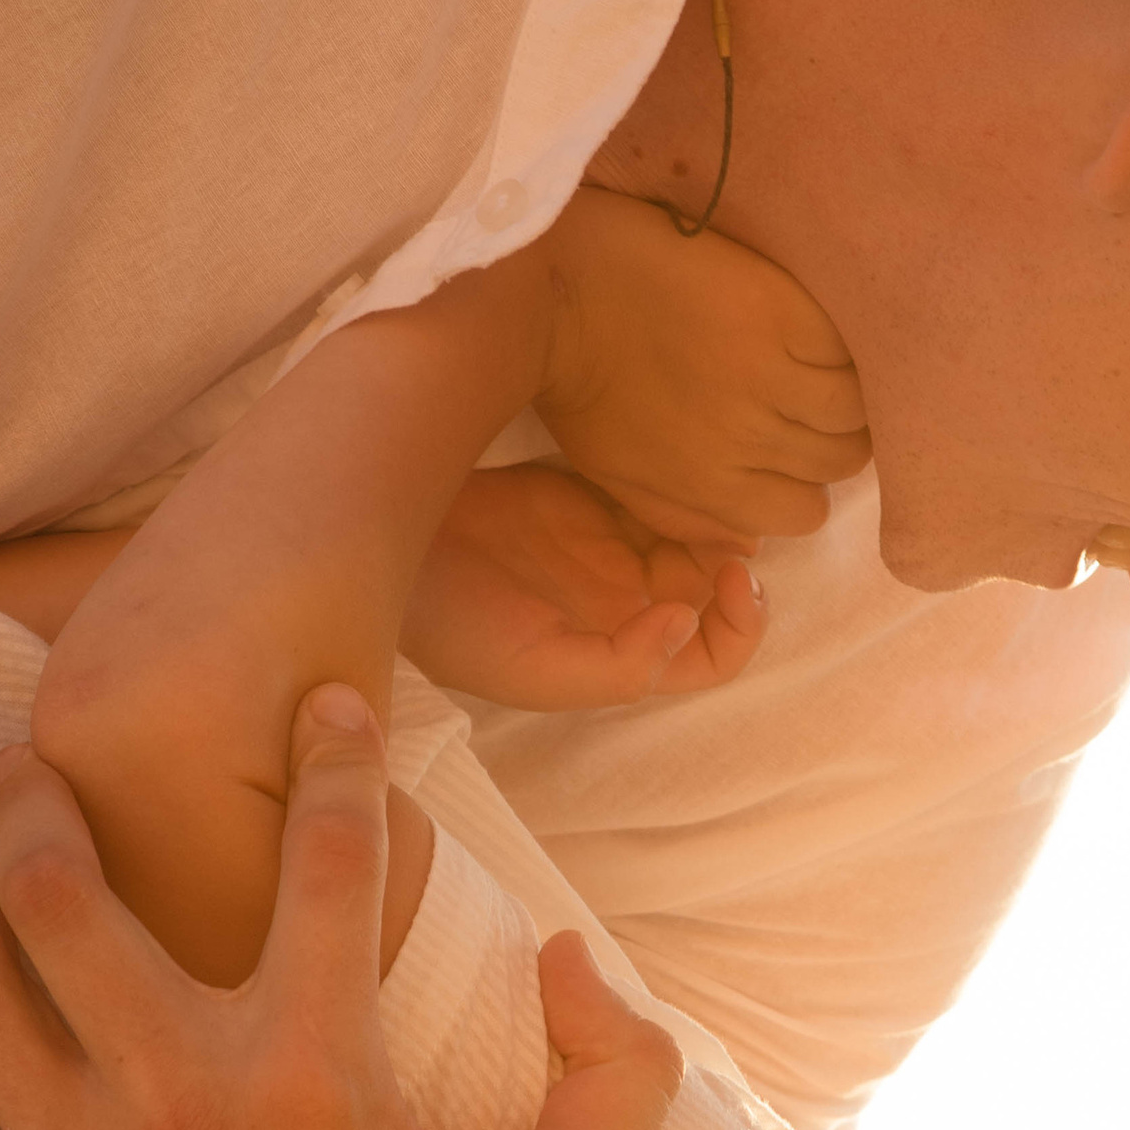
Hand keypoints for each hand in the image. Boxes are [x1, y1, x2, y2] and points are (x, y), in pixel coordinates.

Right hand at [400, 460, 767, 705]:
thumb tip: (685, 622)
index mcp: (624, 651)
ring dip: (709, 510)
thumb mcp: (536, 672)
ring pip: (687, 528)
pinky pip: (647, 484)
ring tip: (705, 484)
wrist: (388, 555)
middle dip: (733, 554)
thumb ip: (620, 667)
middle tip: (731, 517)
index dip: (742, 625)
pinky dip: (671, 475)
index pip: (713, 654)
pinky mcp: (581, 489)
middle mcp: (624, 601)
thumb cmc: (457, 631)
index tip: (733, 578)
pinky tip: (672, 457)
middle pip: (712, 583)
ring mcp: (605, 543)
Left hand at [536, 186, 869, 543]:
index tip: (789, 450)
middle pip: (842, 460)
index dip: (804, 482)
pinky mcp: (781, 311)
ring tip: (824, 366)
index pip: (806, 512)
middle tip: (812, 402)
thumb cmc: (580, 387)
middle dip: (832, 438)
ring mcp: (770, 373)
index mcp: (713, 488)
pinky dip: (845, 340)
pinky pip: (849, 344)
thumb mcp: (622, 479)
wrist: (553, 292)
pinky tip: (814, 327)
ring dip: (850, 390)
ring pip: (857, 406)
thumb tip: (754, 540)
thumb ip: (690, 518)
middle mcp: (751, 439)